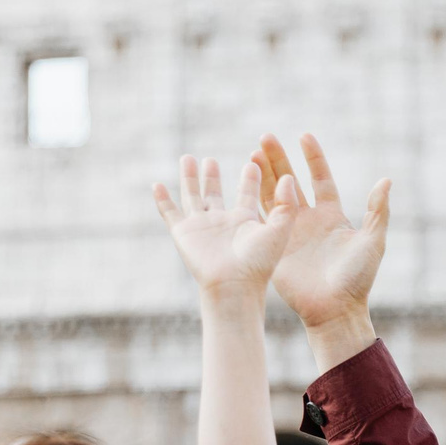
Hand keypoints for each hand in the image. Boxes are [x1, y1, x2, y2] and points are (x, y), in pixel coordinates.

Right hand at [153, 157, 297, 303]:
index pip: (246, 193)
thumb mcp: (279, 230)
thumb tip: (289, 178)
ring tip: (188, 159)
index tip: (254, 161)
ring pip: (192, 197)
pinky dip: (162, 200)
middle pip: (214, 194)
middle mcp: (222, 223)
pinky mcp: (183, 233)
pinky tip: (156, 185)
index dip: (249, 178)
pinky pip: (169, 213)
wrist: (234, 285)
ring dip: (189, 179)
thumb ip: (285, 204)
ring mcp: (201, 227)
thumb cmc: (259, 263)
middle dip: (212, 177)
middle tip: (211, 159)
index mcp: (245, 221)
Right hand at [252, 133, 388, 334]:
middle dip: (278, 158)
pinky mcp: (274, 246)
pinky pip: (261, 219)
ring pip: (272, 195)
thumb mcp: (373, 243)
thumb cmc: (357, 280)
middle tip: (265, 137)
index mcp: (332, 215)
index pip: (320, 178)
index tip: (303, 135)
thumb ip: (378, 211)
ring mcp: (289, 232)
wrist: (335, 311)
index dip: (313, 157)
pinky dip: (252, 201)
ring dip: (262, 175)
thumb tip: (386, 180)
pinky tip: (242, 184)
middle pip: (290, 181)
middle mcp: (309, 220)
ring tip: (251, 154)